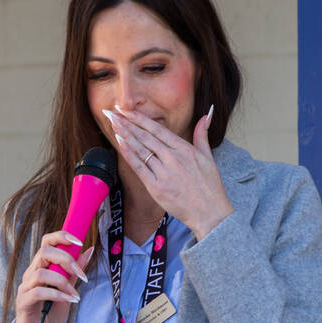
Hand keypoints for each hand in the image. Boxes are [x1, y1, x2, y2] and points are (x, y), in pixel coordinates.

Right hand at [10, 232, 93, 322]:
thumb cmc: (50, 314)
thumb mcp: (68, 290)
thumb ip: (74, 272)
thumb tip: (89, 250)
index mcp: (41, 266)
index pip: (47, 242)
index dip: (62, 236)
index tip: (80, 242)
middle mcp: (31, 273)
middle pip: (44, 252)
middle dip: (66, 260)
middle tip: (82, 275)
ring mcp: (25, 287)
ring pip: (41, 273)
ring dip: (63, 282)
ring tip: (75, 295)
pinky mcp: (23, 302)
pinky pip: (38, 292)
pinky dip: (56, 295)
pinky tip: (68, 301)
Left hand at [104, 103, 234, 239]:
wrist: (208, 212)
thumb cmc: (209, 187)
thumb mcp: (209, 157)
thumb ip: (202, 135)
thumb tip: (206, 115)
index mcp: (184, 149)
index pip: (157, 129)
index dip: (140, 118)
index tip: (126, 110)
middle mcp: (172, 158)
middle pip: (145, 136)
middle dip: (127, 123)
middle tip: (112, 112)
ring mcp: (163, 172)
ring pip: (140, 149)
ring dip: (124, 135)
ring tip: (112, 124)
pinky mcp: (156, 187)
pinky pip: (139, 167)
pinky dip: (129, 154)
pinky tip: (119, 143)